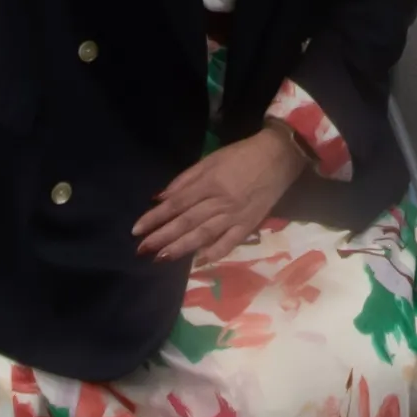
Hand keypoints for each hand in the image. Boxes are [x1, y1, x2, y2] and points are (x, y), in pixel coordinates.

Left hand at [131, 126, 312, 266]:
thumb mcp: (211, 159)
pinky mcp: (250, 224)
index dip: (155, 217)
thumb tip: (161, 198)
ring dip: (182, 247)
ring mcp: (236, 215)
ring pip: (205, 234)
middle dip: (162, 236)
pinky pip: (231, 241)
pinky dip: (215, 252)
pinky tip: (199, 261)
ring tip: (162, 257)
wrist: (280, 156)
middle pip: (187, 221)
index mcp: (210, 182)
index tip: (137, 229)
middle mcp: (221, 201)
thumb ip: (186, 179)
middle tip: (142, 249)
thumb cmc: (242, 155)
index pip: (176, 203)